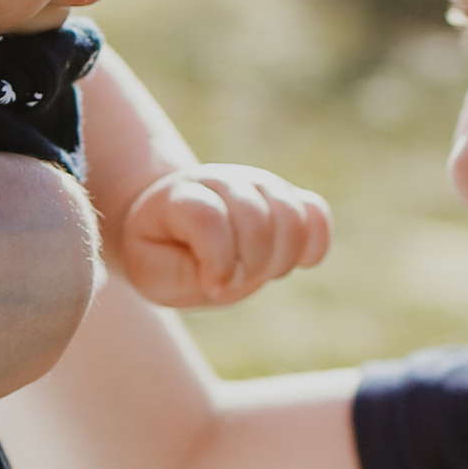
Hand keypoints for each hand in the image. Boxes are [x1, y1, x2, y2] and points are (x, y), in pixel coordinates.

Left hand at [114, 163, 330, 310]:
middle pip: (256, 219)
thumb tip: (226, 276)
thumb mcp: (151, 270)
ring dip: (280, 259)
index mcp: (181, 198)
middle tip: (230, 280)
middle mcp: (222, 181)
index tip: (211, 287)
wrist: (174, 228)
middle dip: (249, 265)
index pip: (209, 218)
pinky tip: (299, 264)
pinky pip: (316, 213)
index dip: (217, 260)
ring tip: (257, 272)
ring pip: (291, 216)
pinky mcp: (286, 198)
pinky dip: (315, 243)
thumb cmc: (160, 254)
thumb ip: (182, 272)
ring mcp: (258, 185)